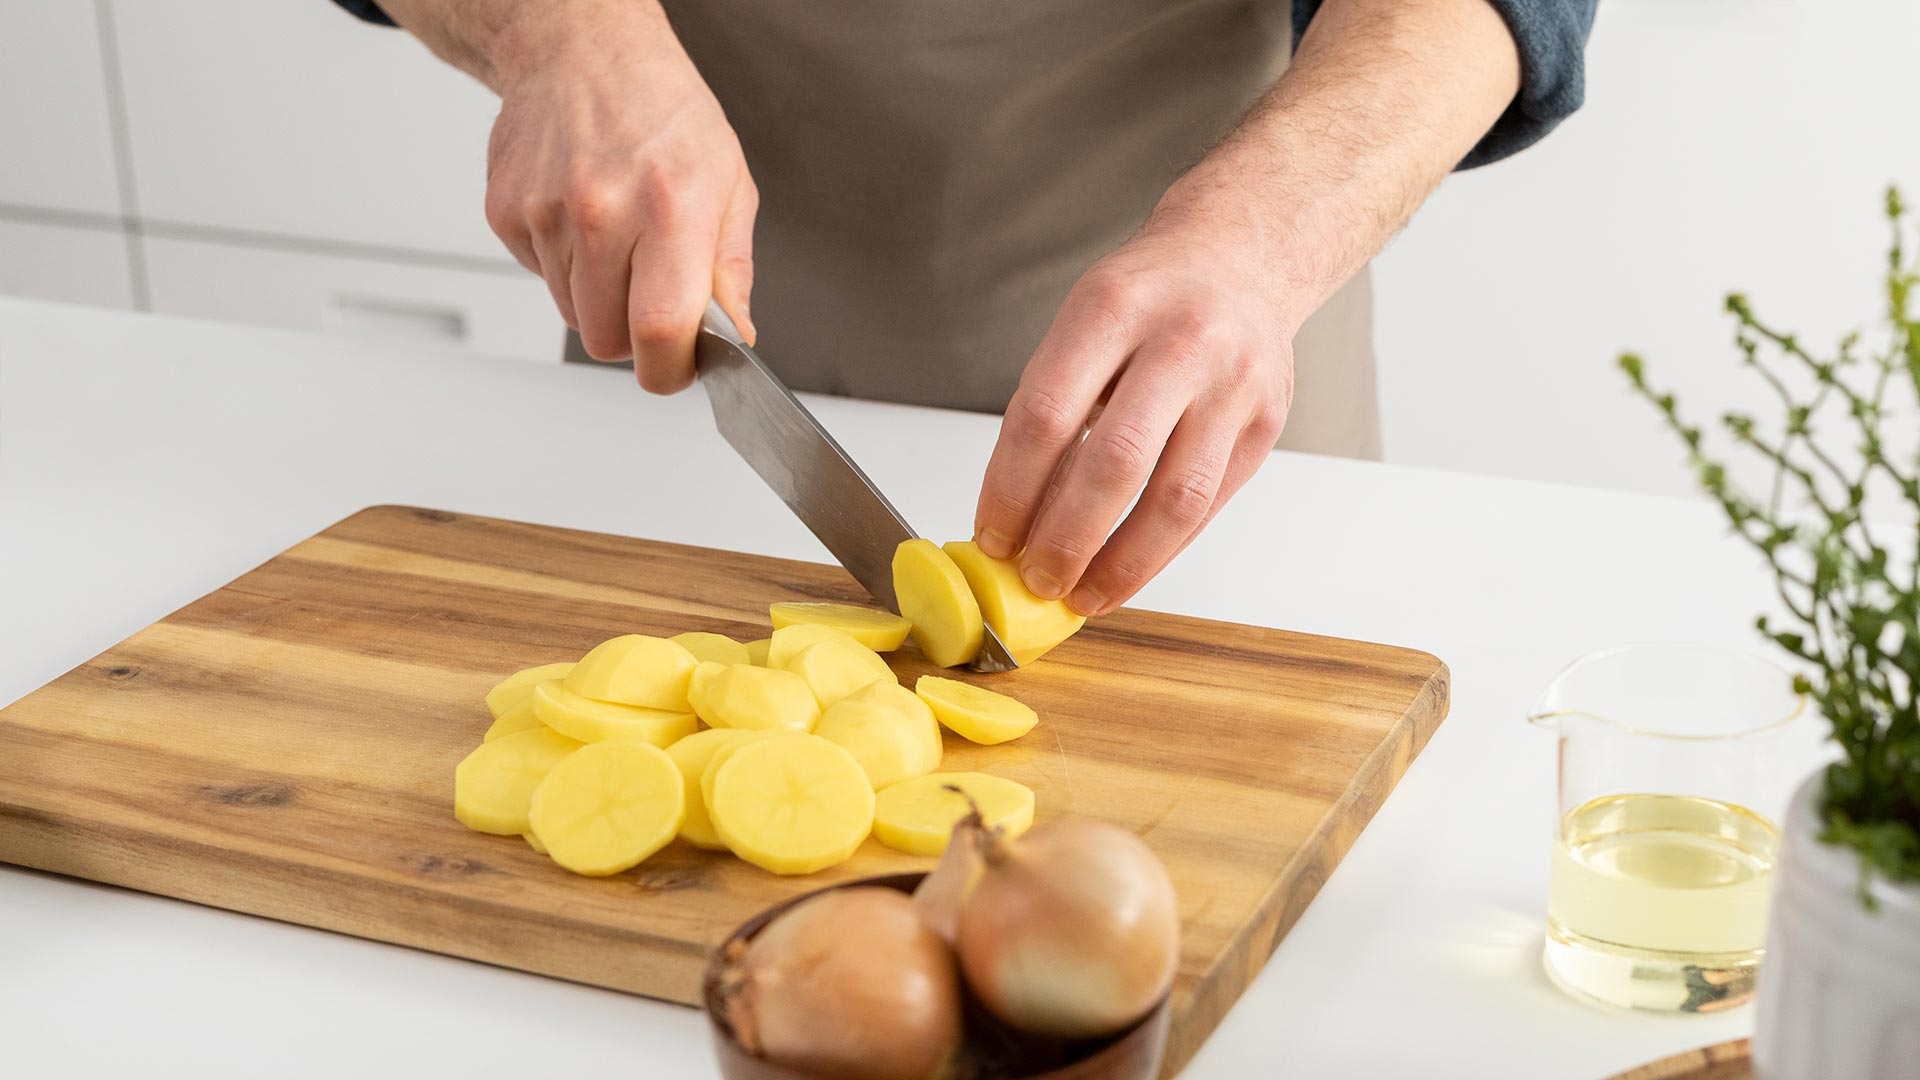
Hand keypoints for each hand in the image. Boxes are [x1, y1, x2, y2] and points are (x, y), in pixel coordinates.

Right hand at [481, 3, 754, 390]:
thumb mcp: (729, 181)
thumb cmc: (663, 108)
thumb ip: (731, 269)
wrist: (582, 48)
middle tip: (653, 298)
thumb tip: (734, 333)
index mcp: (671, 207)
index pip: (658, 329)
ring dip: (599, 298)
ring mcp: (546, 213)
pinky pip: (540, 279)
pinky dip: (565, 267)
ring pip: (572, 315)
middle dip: (635, 338)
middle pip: (607, 340)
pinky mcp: (506, 213)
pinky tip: (584, 220)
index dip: (669, 370)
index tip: (677, 369)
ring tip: (620, 239)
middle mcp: (602, 211)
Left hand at [972, 181, 1299, 616]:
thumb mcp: (1084, 320)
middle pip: (1115, 464)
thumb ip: (1053, 406)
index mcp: (1113, 307)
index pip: (1046, 415)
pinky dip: (1161, 553)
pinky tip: (1125, 573)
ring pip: (1174, 500)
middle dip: (1066, 538)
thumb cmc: (1147, 297)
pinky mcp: (1266, 424)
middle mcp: (1182, 341)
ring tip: (1081, 595)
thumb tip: (1014, 515)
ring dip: (1120, 563)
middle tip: (1035, 578)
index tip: (992, 536)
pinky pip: (1208, 507)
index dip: (1011, 489)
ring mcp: (1234, 384)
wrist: (1241, 259)